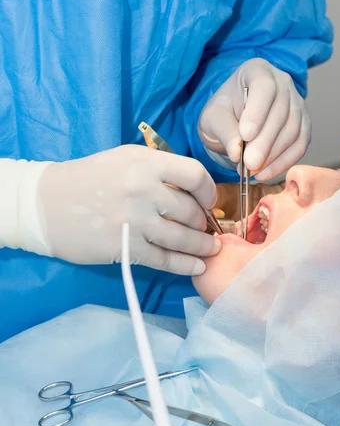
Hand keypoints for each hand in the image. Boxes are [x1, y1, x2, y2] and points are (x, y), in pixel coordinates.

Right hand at [36, 145, 220, 273]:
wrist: (43, 204)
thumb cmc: (86, 178)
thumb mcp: (123, 159)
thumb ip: (158, 169)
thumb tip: (193, 191)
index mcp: (143, 162)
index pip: (194, 174)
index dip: (208, 190)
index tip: (208, 201)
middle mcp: (142, 189)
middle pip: (190, 211)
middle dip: (203, 224)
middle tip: (204, 229)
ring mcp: (133, 221)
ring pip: (182, 238)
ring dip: (201, 247)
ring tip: (209, 250)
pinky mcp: (123, 248)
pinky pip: (164, 259)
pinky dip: (185, 265)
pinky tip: (196, 266)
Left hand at [198, 58, 310, 180]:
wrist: (234, 121)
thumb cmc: (222, 114)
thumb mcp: (212, 118)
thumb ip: (223, 131)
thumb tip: (237, 152)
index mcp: (257, 71)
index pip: (264, 86)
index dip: (257, 111)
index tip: (245, 135)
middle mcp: (283, 83)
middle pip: (281, 112)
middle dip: (264, 142)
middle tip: (249, 163)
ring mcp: (297, 103)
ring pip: (293, 130)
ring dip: (273, 155)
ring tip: (252, 170)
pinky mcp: (303, 125)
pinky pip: (300, 145)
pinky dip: (284, 162)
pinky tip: (264, 173)